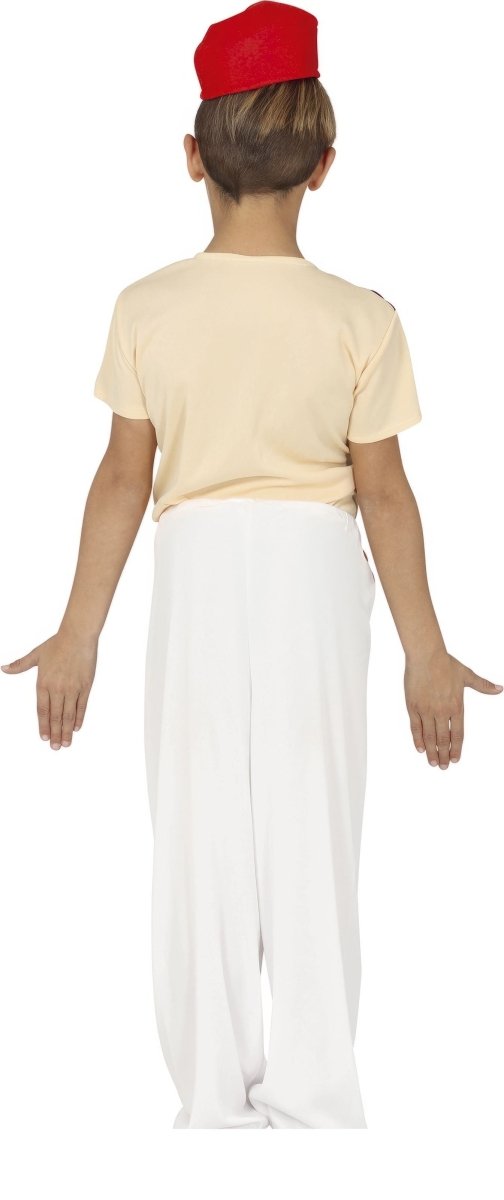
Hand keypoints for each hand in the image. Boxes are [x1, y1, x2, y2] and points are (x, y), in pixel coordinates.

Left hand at [1, 631, 97, 748]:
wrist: (77, 636)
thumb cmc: (57, 644)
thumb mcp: (36, 655)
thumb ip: (20, 665)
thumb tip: (4, 668)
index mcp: (44, 683)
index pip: (42, 710)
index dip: (43, 726)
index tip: (44, 737)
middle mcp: (57, 688)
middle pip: (55, 716)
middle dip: (55, 734)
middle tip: (56, 748)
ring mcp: (72, 689)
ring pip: (68, 715)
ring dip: (66, 731)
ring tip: (66, 743)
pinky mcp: (85, 687)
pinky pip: (82, 706)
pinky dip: (79, 718)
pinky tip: (77, 728)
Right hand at [404, 648, 502, 767]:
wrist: (426, 655)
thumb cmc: (446, 664)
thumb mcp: (467, 675)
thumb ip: (483, 685)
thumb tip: (500, 688)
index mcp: (456, 706)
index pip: (458, 733)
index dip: (456, 748)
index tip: (455, 759)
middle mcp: (442, 711)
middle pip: (443, 739)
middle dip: (443, 755)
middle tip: (443, 767)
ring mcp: (426, 709)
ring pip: (429, 736)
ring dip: (431, 751)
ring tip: (432, 763)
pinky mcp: (413, 706)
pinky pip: (415, 727)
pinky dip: (417, 739)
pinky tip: (420, 749)